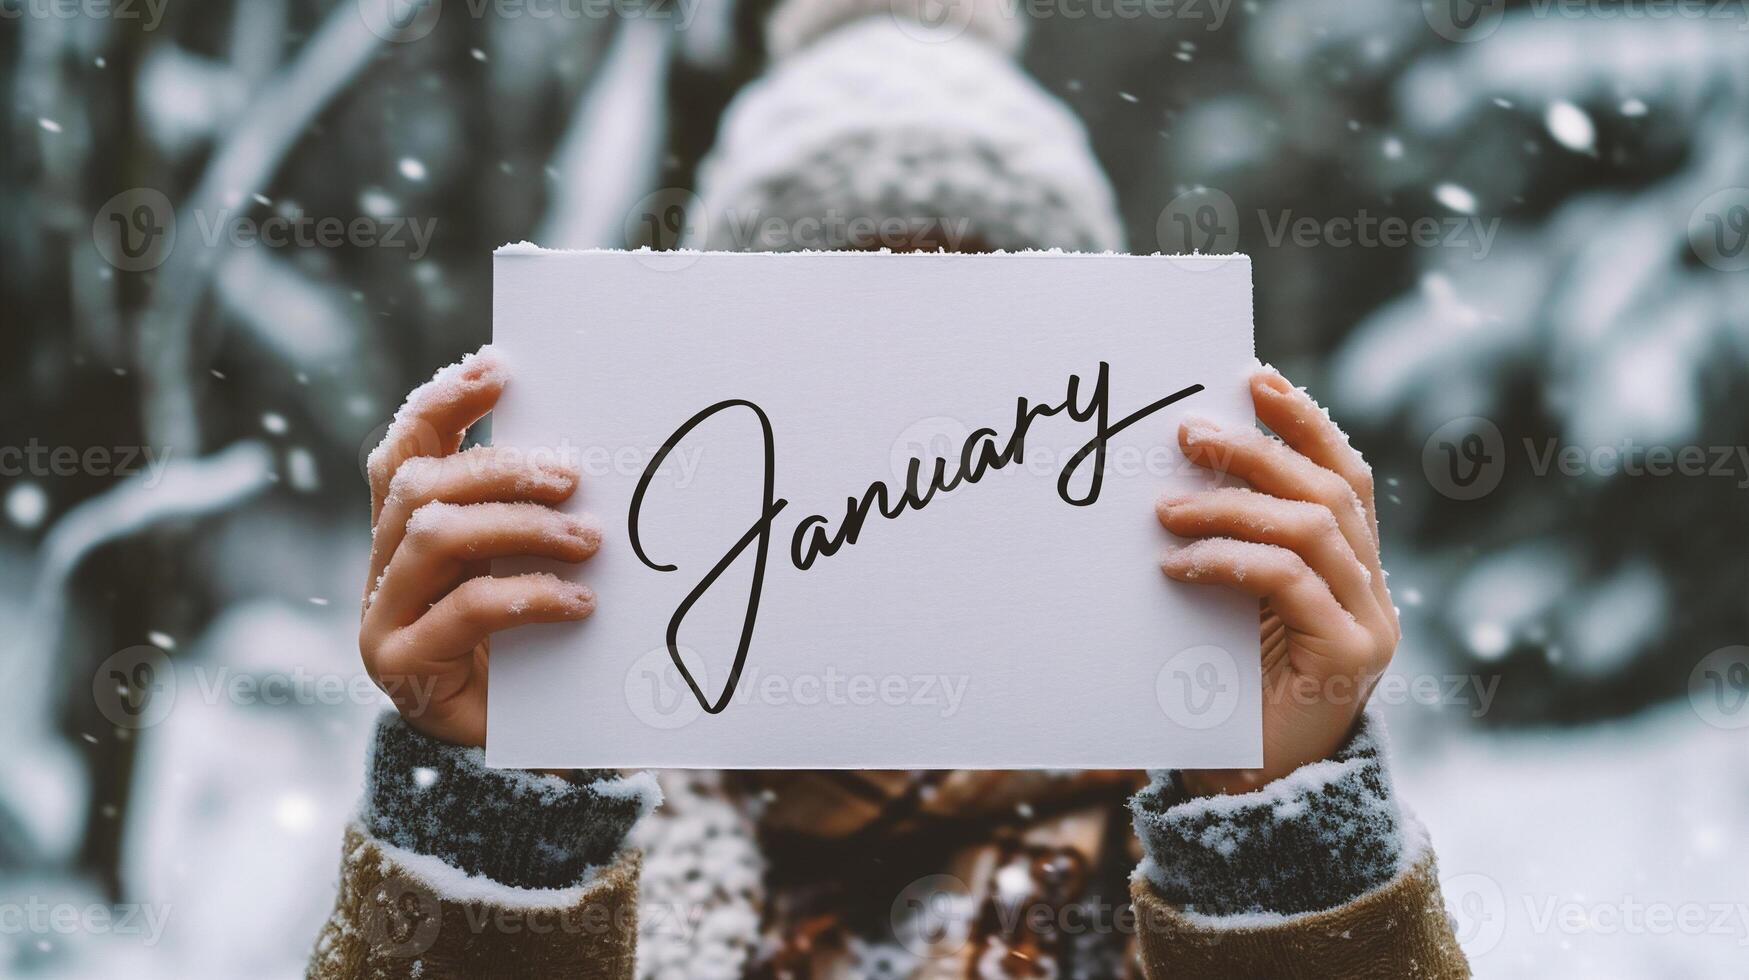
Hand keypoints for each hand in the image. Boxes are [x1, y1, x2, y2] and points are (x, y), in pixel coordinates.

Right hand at [359, 346, 599, 746]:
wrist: (509, 753)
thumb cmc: (525, 648)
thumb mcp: (522, 569)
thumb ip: (526, 518)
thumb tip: (586, 456)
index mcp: (405, 531)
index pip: (406, 448)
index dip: (443, 402)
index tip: (498, 369)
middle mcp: (381, 565)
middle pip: (422, 484)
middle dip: (501, 469)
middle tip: (573, 478)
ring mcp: (381, 615)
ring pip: (433, 535)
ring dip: (518, 526)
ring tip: (588, 541)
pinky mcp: (401, 665)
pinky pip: (462, 610)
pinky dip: (527, 595)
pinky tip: (579, 604)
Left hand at [1159, 366, 1399, 796]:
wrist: (1246, 792)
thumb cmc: (1224, 694)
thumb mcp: (1228, 608)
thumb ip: (1229, 551)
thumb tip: (1174, 476)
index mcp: (1351, 570)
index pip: (1342, 476)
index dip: (1305, 421)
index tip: (1254, 376)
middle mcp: (1372, 591)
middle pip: (1329, 491)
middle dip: (1258, 452)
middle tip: (1187, 434)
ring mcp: (1370, 625)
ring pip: (1314, 529)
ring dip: (1234, 507)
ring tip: (1165, 510)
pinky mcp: (1351, 658)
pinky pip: (1291, 583)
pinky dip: (1230, 562)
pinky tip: (1176, 566)